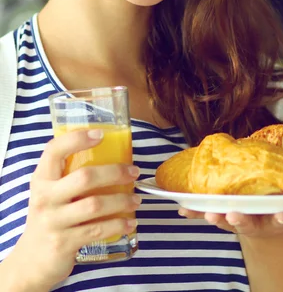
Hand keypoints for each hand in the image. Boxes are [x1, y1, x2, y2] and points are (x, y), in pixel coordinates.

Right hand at [12, 129, 140, 289]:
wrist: (32, 260)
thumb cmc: (52, 218)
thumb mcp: (53, 193)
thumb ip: (72, 175)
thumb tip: (114, 154)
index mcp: (42, 179)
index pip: (54, 150)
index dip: (78, 139)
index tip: (101, 134)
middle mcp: (45, 198)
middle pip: (85, 177)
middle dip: (116, 172)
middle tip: (134, 172)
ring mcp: (53, 221)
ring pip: (95, 205)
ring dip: (122, 200)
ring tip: (136, 199)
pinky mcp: (63, 243)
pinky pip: (98, 230)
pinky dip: (119, 224)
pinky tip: (130, 221)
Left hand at [178, 202, 282, 237]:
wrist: (266, 226)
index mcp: (278, 219)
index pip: (282, 220)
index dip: (282, 218)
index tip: (282, 215)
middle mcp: (258, 221)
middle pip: (250, 223)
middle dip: (242, 220)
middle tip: (235, 214)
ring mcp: (240, 219)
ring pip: (227, 220)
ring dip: (217, 216)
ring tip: (209, 213)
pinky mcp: (224, 215)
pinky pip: (207, 214)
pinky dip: (195, 212)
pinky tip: (182, 208)